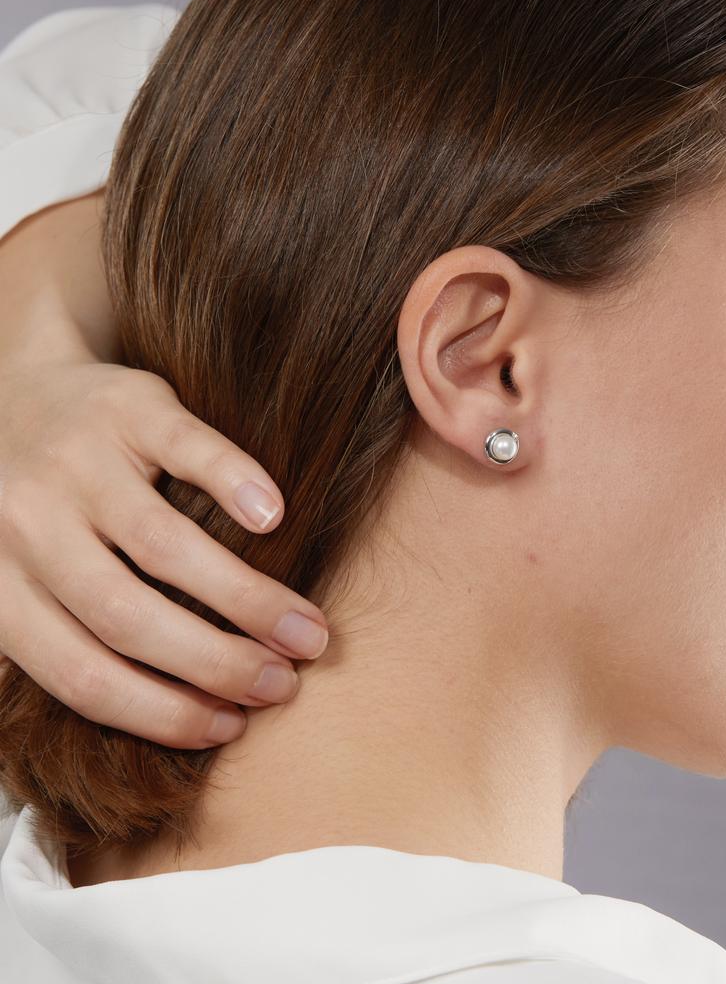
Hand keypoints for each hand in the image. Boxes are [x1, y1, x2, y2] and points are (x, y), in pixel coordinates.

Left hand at [0, 352, 330, 748]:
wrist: (18, 387)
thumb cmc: (38, 504)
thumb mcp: (19, 574)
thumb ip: (59, 634)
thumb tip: (156, 716)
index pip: (78, 674)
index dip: (160, 712)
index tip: (231, 726)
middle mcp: (27, 526)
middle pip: (127, 618)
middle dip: (217, 664)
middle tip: (284, 683)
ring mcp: (77, 462)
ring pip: (164, 546)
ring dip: (247, 599)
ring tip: (308, 631)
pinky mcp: (127, 407)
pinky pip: (187, 450)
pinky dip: (235, 483)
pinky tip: (276, 518)